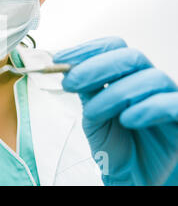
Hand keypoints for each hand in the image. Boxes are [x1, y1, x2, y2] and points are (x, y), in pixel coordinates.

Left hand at [53, 37, 177, 185]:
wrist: (133, 178)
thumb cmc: (116, 146)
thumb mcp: (93, 116)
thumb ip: (86, 90)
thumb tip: (67, 66)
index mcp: (127, 76)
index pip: (113, 48)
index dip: (87, 50)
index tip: (60, 61)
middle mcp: (148, 82)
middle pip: (131, 57)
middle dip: (95, 67)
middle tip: (69, 83)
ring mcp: (167, 99)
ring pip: (151, 78)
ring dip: (115, 94)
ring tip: (94, 113)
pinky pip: (171, 104)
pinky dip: (147, 108)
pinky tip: (127, 120)